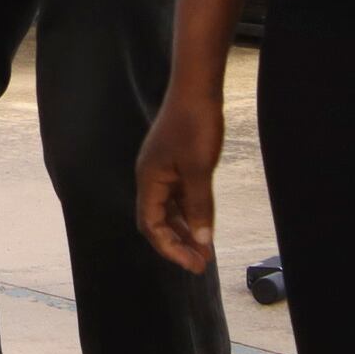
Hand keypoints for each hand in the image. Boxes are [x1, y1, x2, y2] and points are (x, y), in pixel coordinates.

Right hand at [136, 89, 225, 273]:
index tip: (192, 264)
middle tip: (201, 264)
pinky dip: (190, 213)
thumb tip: (202, 242)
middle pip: (158, 221)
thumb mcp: (199, 170)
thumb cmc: (194, 126)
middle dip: (178, 244)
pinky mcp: (176, 164)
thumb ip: (199, 207)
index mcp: (149, 180)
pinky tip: (205, 224)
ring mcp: (164, 171)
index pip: (151, 225)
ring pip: (170, 210)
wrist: (197, 89)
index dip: (169, 248)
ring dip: (186, 231)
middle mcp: (151, 178)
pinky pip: (180, 197)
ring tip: (205, 251)